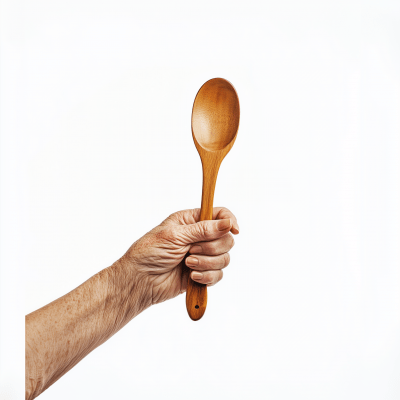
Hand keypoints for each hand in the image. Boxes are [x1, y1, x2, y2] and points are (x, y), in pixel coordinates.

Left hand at [119, 207, 238, 304]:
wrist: (140, 281)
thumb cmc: (149, 253)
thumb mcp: (175, 236)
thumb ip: (203, 230)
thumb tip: (228, 223)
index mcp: (191, 220)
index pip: (219, 214)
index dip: (229, 221)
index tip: (233, 230)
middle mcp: (199, 236)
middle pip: (226, 238)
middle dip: (211, 247)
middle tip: (191, 250)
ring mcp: (202, 255)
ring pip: (224, 258)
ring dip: (207, 263)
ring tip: (188, 264)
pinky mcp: (202, 273)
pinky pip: (218, 275)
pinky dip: (207, 277)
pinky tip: (191, 277)